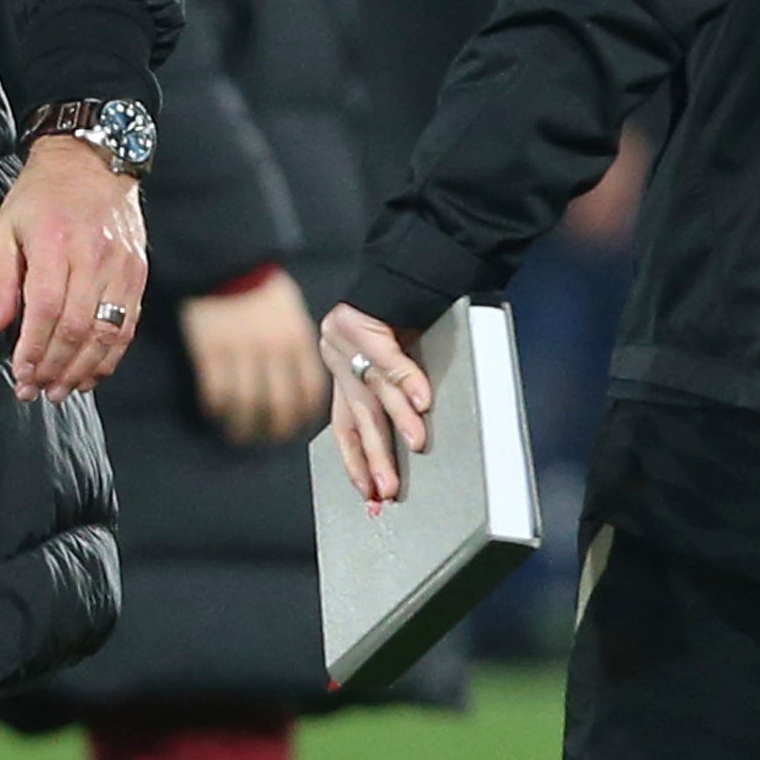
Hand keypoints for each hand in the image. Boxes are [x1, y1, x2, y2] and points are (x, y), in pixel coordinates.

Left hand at [0, 134, 149, 396]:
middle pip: (77, 327)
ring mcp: (121, 265)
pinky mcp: (137, 271)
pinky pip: (127, 324)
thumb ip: (0, 279)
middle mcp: (92, 255)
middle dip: (55, 367)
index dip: (33, 349)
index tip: (20, 375)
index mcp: (54, 243)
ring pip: (107, 332)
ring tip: (62, 391)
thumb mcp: (4, 227)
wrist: (91, 162)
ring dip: (83, 370)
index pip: (46, 309)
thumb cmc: (38, 198)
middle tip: (36, 392)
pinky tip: (91, 374)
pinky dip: (110, 355)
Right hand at [177, 268, 321, 445]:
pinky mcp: (210, 349)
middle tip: (267, 440)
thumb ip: (297, 343)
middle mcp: (272, 350)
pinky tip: (215, 412)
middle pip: (278, 404)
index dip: (302, 416)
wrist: (229, 258)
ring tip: (239, 435)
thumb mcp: (292, 310)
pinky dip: (216, 407)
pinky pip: (215, 389)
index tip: (295, 428)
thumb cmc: (261, 283)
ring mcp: (240, 351)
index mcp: (297, 339)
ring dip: (242, 426)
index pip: (308, 391)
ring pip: (245, 404)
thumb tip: (300, 377)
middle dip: (274, 429)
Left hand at [314, 301, 432, 503]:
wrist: (410, 266)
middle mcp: (335, 360)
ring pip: (374, 391)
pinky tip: (423, 403)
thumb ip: (396, 396)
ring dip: (400, 422)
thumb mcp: (397, 361)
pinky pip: (388, 359)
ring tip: (417, 446)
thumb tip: (415, 443)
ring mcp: (343, 341)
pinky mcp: (361, 322)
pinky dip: (408, 382)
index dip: (356, 461)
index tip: (368, 494)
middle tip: (387, 490)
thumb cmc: (407, 315)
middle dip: (375, 457)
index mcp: (341, 374)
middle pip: (357, 418)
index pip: (344, 427)